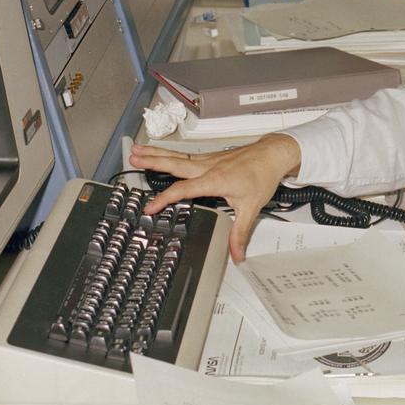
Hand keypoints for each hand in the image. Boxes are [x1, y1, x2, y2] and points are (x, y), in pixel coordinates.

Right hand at [129, 134, 300, 261]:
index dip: (165, 199)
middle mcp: (207, 167)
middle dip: (152, 162)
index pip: (184, 190)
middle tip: (133, 158)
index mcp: (214, 179)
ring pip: (177, 156)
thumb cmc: (262, 176)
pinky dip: (169, 153)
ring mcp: (207, 160)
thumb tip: (236, 254)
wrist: (272, 155)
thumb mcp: (252, 207)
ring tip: (137, 150)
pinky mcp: (209, 157)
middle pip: (174, 164)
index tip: (150, 207)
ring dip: (156, 154)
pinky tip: (161, 153)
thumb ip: (240, 232)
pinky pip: (184, 155)